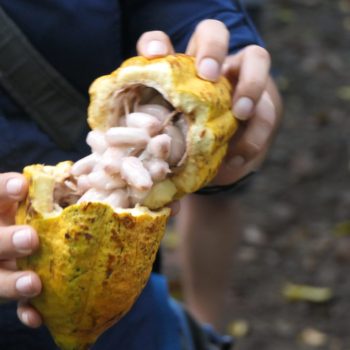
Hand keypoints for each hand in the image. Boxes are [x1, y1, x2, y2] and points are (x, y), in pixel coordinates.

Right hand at [0, 173, 41, 326]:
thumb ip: (48, 192)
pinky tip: (37, 316)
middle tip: (30, 240)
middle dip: (6, 241)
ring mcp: (1, 264)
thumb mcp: (40, 200)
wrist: (32, 236)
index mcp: (2, 210)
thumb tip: (75, 175)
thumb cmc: (45, 213)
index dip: (3, 190)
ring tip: (34, 284)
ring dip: (11, 283)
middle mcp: (0, 235)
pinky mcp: (11, 285)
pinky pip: (14, 303)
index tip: (21, 186)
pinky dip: (25, 311)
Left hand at [136, 20, 281, 184]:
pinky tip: (237, 157)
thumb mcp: (170, 143)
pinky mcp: (264, 105)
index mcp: (179, 75)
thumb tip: (136, 134)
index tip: (155, 55)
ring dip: (250, 85)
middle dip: (213, 48)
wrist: (219, 167)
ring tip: (240, 114)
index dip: (156, 44)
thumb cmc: (190, 152)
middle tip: (209, 75)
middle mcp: (210, 69)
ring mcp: (240, 82)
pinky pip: (268, 109)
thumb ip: (158, 132)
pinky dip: (255, 134)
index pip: (161, 44)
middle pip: (214, 32)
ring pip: (256, 59)